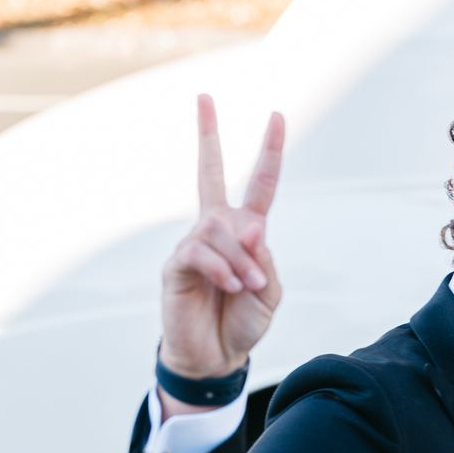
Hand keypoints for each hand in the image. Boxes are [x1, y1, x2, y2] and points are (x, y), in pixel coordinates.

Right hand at [159, 94, 285, 399]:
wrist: (217, 356)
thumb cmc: (242, 321)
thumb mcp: (270, 292)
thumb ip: (265, 258)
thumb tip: (250, 226)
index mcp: (245, 231)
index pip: (259, 184)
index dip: (269, 151)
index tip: (277, 116)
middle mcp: (216, 228)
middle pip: (209, 173)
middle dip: (207, 135)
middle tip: (203, 97)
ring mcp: (193, 243)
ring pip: (219, 230)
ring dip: (240, 261)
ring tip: (247, 288)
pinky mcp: (176, 264)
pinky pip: (200, 253)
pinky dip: (222, 269)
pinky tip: (230, 286)